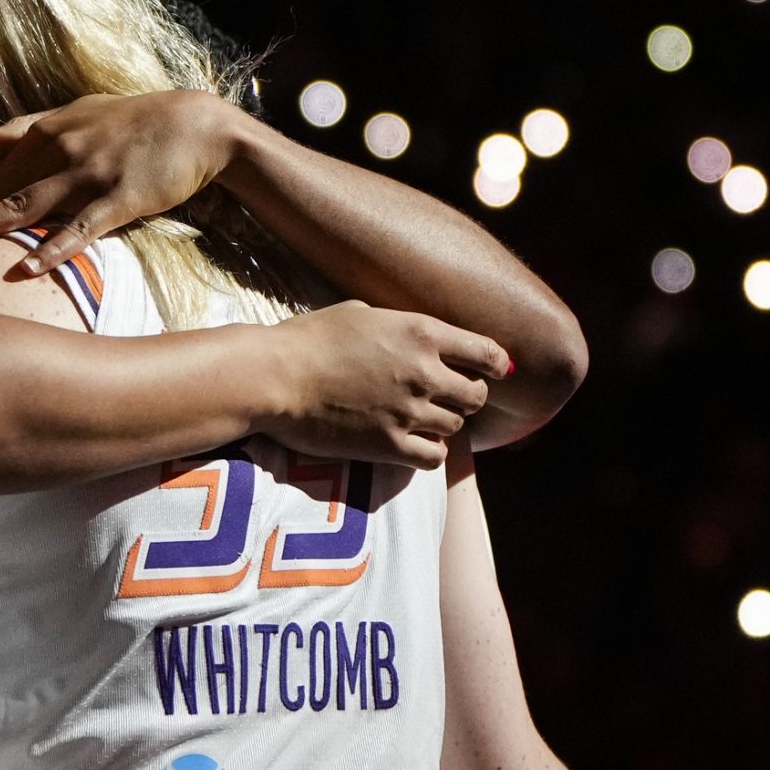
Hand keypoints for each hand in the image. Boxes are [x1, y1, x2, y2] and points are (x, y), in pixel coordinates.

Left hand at [0, 93, 241, 275]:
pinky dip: (53, 249)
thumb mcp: (77, 116)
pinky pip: (80, 229)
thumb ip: (24, 130)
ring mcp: (89, 175)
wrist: (199, 126)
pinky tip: (26, 269)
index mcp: (47, 132)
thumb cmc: (135, 122)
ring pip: (26, 207)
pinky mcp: (119, 198)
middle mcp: (60, 151)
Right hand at [257, 302, 508, 469]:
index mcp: (422, 333)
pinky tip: (413, 443)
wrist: (272, 377)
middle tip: (448, 397)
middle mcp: (424, 372)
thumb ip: (399, 325)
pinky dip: (429, 451)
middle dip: (467, 396)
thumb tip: (417, 336)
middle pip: (477, 395)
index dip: (497, 364)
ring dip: (443, 423)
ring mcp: (408, 411)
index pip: (488, 353)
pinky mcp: (388, 446)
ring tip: (422, 420)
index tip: (495, 371)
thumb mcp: (358, 312)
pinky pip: (434, 457)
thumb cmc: (306, 339)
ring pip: (457, 427)